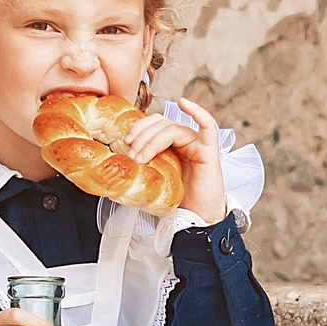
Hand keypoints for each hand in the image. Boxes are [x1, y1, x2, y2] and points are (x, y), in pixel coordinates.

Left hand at [122, 94, 226, 224]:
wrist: (197, 221)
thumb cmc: (178, 204)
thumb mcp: (153, 180)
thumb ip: (143, 166)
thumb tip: (117, 163)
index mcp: (172, 146)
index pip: (154, 124)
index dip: (138, 128)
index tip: (125, 142)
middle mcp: (185, 141)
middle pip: (161, 123)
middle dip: (142, 134)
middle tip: (131, 153)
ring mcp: (197, 144)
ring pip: (172, 128)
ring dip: (151, 140)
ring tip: (141, 159)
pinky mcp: (209, 151)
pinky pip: (207, 125)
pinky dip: (196, 111)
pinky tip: (184, 103)